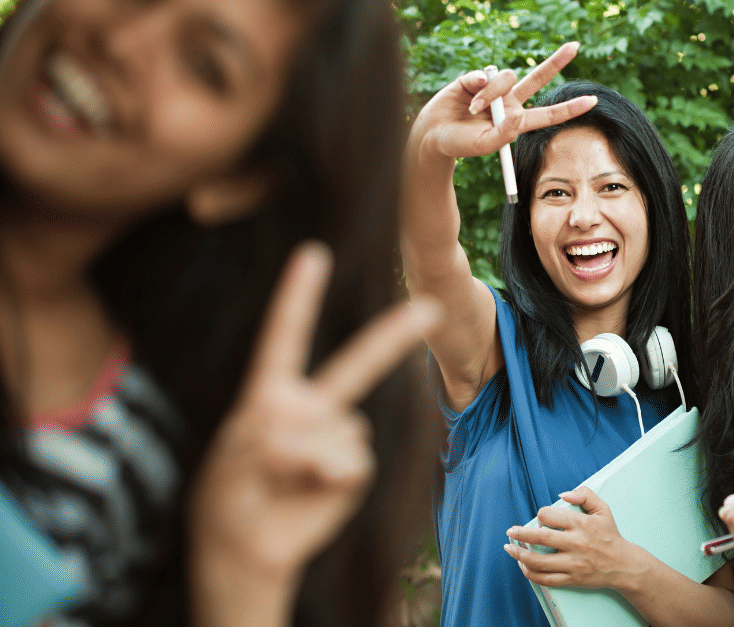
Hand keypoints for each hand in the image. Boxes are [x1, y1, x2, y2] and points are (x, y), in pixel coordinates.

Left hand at [189, 243, 437, 625]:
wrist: (247, 550)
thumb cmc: (230, 497)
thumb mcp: (236, 458)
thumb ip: (277, 438)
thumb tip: (325, 445)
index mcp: (271, 394)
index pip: (286, 338)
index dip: (299, 297)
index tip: (314, 255)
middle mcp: (311, 408)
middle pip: (356, 366)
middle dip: (394, 337)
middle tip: (430, 309)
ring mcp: (336, 438)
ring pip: (344, 429)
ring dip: (310, 456)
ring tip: (283, 481)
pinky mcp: (351, 471)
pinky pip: (354, 460)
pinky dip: (331, 475)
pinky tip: (309, 490)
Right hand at [406, 42, 597, 162]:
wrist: (432, 135)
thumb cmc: (459, 145)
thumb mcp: (484, 145)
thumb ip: (503, 134)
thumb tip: (517, 116)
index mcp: (517, 121)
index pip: (549, 114)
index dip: (570, 108)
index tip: (593, 100)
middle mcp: (509, 102)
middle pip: (538, 78)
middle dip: (557, 62)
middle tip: (575, 46)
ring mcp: (493, 88)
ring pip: (506, 77)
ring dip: (491, 93)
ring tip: (474, 109)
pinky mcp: (475, 78)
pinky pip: (484, 74)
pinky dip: (477, 85)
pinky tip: (467, 96)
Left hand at [504, 487, 644, 593]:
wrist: (623, 564)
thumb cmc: (610, 535)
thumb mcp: (602, 509)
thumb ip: (584, 494)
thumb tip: (563, 495)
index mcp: (580, 524)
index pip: (549, 516)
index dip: (541, 515)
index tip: (541, 518)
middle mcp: (575, 543)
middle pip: (539, 538)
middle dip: (520, 534)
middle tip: (510, 532)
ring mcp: (572, 563)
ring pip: (538, 562)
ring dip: (519, 555)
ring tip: (510, 549)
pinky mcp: (571, 579)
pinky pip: (545, 579)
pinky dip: (530, 573)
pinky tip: (523, 566)